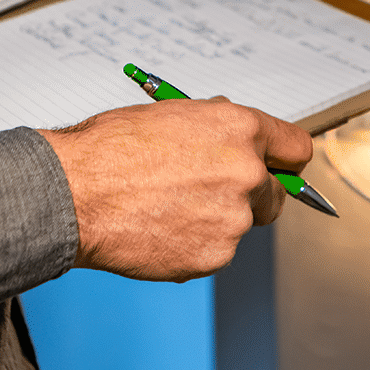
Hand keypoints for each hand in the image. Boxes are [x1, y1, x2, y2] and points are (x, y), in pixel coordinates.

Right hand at [38, 97, 311, 281]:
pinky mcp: (215, 255)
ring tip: (164, 208)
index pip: (296, 149)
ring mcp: (234, 218)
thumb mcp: (172, 114)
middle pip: (276, 196)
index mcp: (241, 129)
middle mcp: (248, 172)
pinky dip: (193, 246)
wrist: (73, 192)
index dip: (285, 162)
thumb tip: (237, 137)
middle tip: (210, 196)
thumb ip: (216, 127)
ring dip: (215, 222)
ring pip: (240, 226)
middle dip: (251, 197)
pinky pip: (215, 252)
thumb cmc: (110, 149)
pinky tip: (157, 230)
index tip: (279, 171)